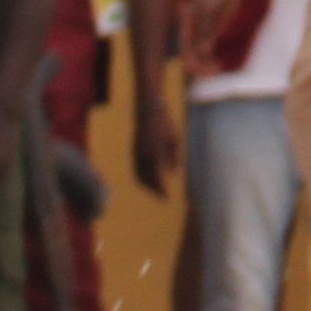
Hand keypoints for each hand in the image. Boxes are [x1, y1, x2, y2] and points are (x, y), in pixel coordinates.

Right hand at [130, 80, 176, 195]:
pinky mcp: (134, 151)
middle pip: (148, 180)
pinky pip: (136, 169)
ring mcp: (137, 154)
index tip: (167, 198)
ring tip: (156, 192)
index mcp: (156, 153)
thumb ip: (175, 159)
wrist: (148, 111)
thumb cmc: (166, 125)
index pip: (158, 177)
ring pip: (140, 176)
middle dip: (154, 191)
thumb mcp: (175, 141)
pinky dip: (141, 178)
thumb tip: (175, 175)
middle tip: (162, 199)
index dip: (161, 190)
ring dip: (147, 186)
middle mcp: (145, 156)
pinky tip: (148, 182)